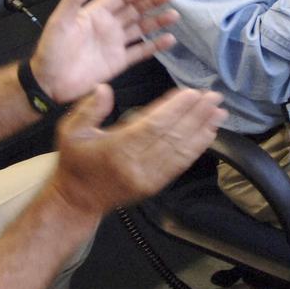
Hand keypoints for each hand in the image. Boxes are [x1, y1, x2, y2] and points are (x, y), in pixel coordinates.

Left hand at [29, 0, 178, 103]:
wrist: (49, 82)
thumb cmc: (51, 50)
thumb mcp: (60, 22)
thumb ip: (73, 0)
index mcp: (95, 13)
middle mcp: (108, 26)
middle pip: (134, 10)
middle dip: (152, 2)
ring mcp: (115, 44)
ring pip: (141, 28)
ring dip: (157, 21)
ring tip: (174, 16)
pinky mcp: (119, 62)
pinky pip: (140, 51)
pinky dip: (155, 46)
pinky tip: (169, 40)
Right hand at [49, 84, 226, 215]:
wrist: (78, 201)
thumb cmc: (75, 161)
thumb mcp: (70, 131)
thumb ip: (89, 109)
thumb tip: (105, 88)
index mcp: (116, 149)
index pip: (152, 125)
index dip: (175, 109)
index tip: (192, 93)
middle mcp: (135, 165)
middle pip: (172, 136)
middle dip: (196, 115)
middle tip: (214, 96)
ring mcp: (147, 178)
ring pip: (180, 151)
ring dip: (202, 130)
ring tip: (219, 112)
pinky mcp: (155, 186)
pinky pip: (179, 165)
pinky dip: (196, 149)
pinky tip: (209, 134)